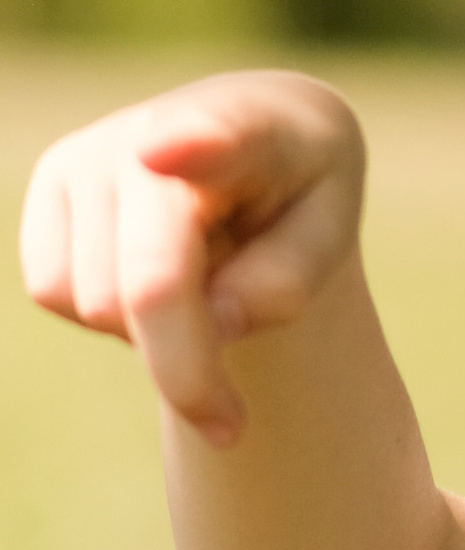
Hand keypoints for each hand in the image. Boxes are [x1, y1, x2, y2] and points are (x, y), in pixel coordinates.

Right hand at [18, 70, 365, 442]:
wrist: (257, 136)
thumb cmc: (299, 193)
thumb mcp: (329, 234)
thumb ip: (283, 283)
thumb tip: (211, 319)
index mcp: (256, 130)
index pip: (220, 139)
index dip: (191, 147)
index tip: (165, 150)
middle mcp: (157, 126)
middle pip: (149, 286)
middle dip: (187, 374)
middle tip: (230, 423)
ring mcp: (93, 150)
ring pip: (94, 302)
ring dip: (149, 333)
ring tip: (200, 284)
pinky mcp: (51, 177)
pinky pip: (53, 291)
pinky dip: (105, 316)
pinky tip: (151, 275)